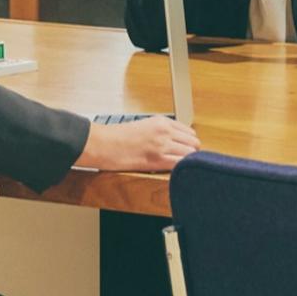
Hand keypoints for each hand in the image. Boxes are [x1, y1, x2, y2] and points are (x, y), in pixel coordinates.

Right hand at [76, 116, 200, 171]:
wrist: (102, 144)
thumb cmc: (117, 137)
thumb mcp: (143, 126)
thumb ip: (160, 131)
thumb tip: (174, 142)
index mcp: (162, 122)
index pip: (190, 132)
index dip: (189, 143)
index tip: (185, 151)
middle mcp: (165, 131)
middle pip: (194, 143)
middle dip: (191, 153)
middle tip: (183, 161)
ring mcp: (162, 144)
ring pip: (190, 154)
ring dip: (187, 162)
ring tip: (178, 168)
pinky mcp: (156, 159)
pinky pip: (180, 165)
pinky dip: (181, 170)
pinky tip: (175, 173)